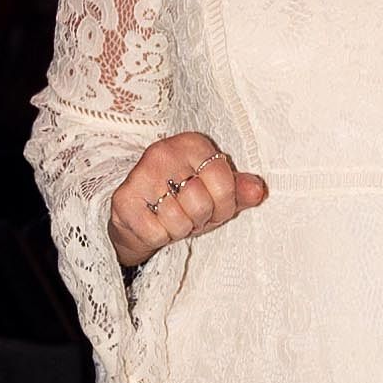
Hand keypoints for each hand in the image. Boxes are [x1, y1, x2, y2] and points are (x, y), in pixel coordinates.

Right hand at [107, 135, 267, 268]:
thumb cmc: (184, 203)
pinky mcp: (124, 200)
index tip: (214, 205)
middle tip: (190, 214)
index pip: (225, 182)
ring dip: (180, 230)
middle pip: (201, 203)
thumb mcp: (217, 195)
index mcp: (192, 144)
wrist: (138, 218)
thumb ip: (240, 190)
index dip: (225, 205)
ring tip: (172, 219)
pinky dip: (160, 237)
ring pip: (178, 221)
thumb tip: (258, 190)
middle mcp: (163, 152)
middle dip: (200, 219)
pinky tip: (154, 224)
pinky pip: (157, 233)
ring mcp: (140, 174)